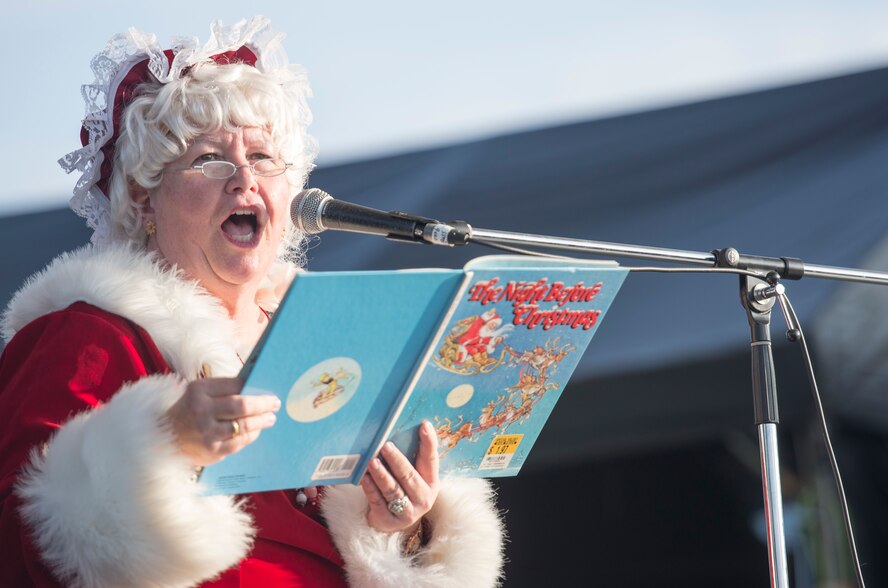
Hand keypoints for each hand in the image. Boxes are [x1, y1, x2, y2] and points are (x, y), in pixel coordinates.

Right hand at [165, 377, 280, 465]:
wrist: (164, 438)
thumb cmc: (189, 410)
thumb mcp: (199, 393)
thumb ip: (223, 389)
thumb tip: (255, 389)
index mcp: (198, 390)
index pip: (234, 386)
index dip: (254, 389)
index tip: (268, 391)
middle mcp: (201, 410)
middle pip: (241, 406)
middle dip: (262, 405)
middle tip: (275, 404)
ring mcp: (206, 433)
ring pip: (243, 426)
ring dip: (261, 421)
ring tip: (270, 418)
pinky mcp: (211, 451)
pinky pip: (239, 443)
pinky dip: (251, 435)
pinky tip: (257, 431)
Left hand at [360, 420, 439, 532]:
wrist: (394, 521)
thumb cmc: (404, 490)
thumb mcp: (414, 477)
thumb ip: (412, 459)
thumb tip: (398, 429)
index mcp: (431, 482)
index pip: (431, 460)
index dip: (429, 443)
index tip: (424, 425)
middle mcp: (423, 497)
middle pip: (409, 476)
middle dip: (397, 461)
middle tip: (386, 446)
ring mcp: (407, 512)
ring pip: (392, 490)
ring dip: (381, 475)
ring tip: (372, 461)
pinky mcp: (389, 521)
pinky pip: (378, 502)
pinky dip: (370, 489)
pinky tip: (364, 478)